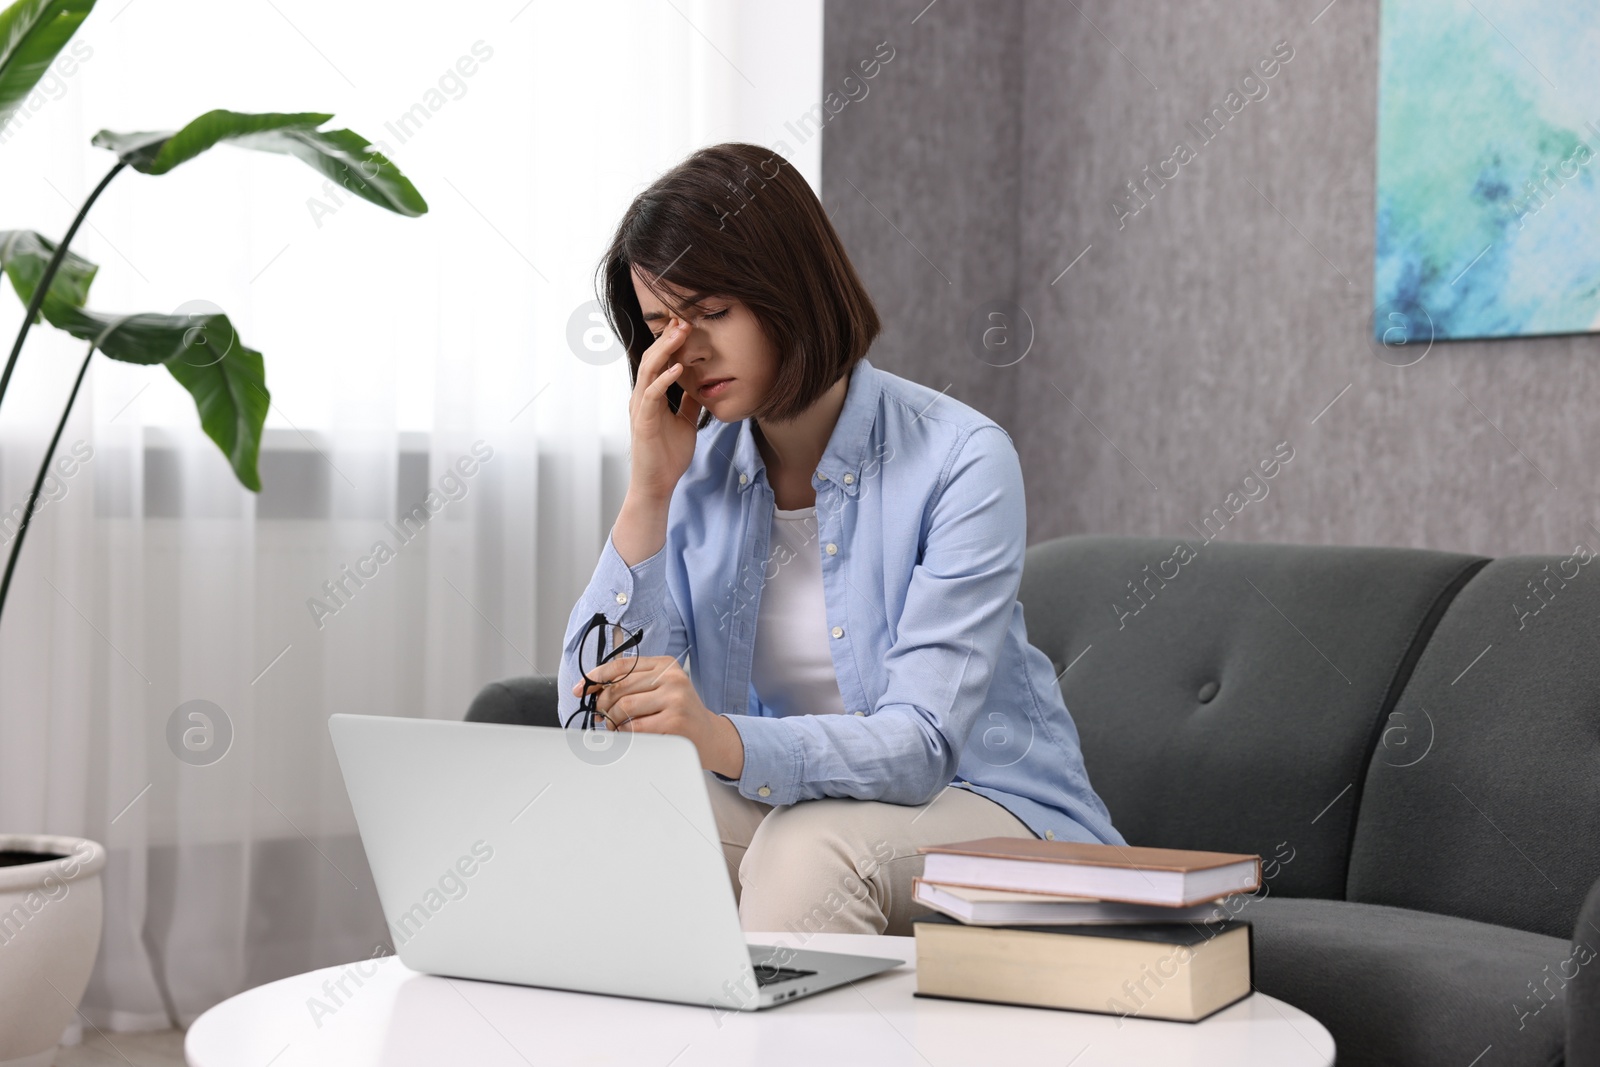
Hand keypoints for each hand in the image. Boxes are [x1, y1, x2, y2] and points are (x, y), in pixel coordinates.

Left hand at [572, 655, 744, 776]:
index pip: (621, 665)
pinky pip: (635, 728)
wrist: (710, 737)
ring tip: (617, 726)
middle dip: (602, 704)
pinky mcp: (675, 721)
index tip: (581, 690)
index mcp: (665, 664)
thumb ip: (631, 685)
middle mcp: (672, 677)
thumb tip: (592, 692)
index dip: (596, 677)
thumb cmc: (679, 713)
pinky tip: (630, 735)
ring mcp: (676, 698)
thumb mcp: (660, 690)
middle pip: (619, 687)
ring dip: (613, 721)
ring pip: (624, 707)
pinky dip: (625, 734)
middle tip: (601, 715)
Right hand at [627, 314, 703, 503]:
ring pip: (649, 370)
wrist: (657, 485)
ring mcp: (641, 408)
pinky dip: (665, 379)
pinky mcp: (643, 421)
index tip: (685, 324)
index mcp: (651, 396)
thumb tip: (700, 387)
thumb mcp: (685, 423)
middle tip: (683, 319)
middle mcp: (642, 397)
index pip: (659, 361)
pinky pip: (652, 394)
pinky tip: (679, 368)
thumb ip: (688, 403)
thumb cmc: (668, 456)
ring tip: (681, 333)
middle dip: (668, 338)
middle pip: (651, 358)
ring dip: (666, 350)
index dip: (670, 342)